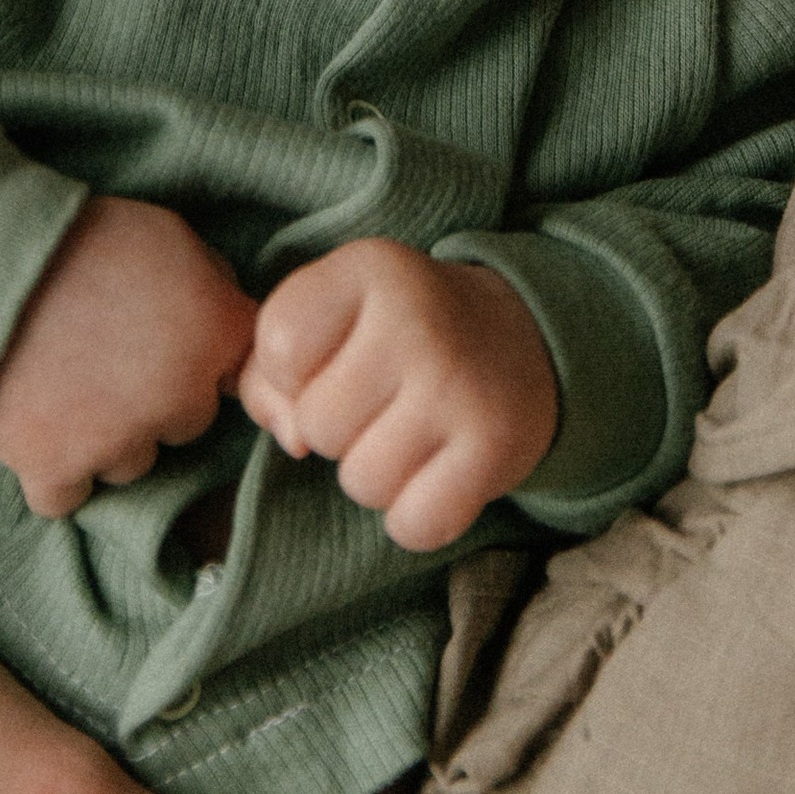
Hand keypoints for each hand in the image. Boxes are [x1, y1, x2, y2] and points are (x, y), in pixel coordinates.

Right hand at [0, 195, 258, 516]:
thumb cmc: (85, 237)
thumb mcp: (169, 234)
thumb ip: (211, 284)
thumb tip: (225, 314)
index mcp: (216, 335)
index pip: (242, 371)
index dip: (206, 355)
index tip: (175, 341)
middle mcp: (180, 401)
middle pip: (187, 421)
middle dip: (160, 395)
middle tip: (113, 354)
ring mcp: (119, 442)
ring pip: (131, 462)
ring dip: (109, 436)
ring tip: (69, 383)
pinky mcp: (56, 469)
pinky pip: (67, 497)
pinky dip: (56, 473)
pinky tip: (43, 432)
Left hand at [236, 241, 558, 549]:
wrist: (522, 339)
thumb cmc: (400, 335)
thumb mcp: (335, 316)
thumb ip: (273, 368)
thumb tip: (292, 440)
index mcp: (370, 268)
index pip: (280, 346)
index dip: (291, 374)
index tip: (333, 360)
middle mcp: (417, 317)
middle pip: (316, 425)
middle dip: (339, 429)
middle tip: (386, 399)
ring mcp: (458, 384)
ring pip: (361, 482)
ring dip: (377, 474)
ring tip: (413, 431)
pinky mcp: (494, 447)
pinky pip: (413, 525)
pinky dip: (418, 516)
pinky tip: (441, 471)